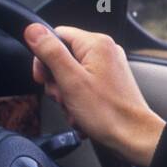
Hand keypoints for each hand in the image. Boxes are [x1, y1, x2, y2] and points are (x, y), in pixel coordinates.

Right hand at [23, 23, 166, 166]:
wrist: (133, 137)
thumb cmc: (107, 112)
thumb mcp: (70, 80)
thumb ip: (50, 52)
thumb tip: (33, 30)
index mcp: (96, 43)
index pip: (56, 36)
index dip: (43, 57)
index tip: (43, 78)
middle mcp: (105, 51)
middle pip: (62, 57)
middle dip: (56, 82)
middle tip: (64, 97)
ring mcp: (108, 68)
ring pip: (70, 75)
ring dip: (66, 96)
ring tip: (75, 109)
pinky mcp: (109, 83)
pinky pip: (82, 86)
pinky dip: (77, 101)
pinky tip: (82, 114)